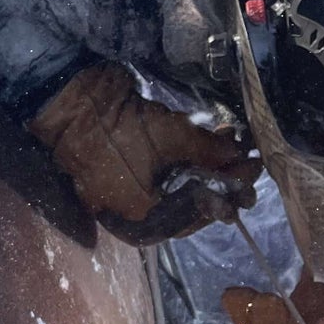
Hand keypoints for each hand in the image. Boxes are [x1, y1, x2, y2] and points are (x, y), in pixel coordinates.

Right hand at [27, 64, 257, 229]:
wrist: (71, 101)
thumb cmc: (118, 130)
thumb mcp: (172, 139)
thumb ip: (209, 153)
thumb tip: (238, 157)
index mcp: (142, 222)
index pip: (198, 215)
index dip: (229, 193)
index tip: (252, 174)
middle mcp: (137, 214)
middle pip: (192, 202)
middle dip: (223, 180)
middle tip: (251, 163)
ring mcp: (131, 191)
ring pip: (182, 183)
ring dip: (211, 164)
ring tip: (236, 145)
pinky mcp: (129, 167)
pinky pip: (168, 169)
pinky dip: (191, 155)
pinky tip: (215, 137)